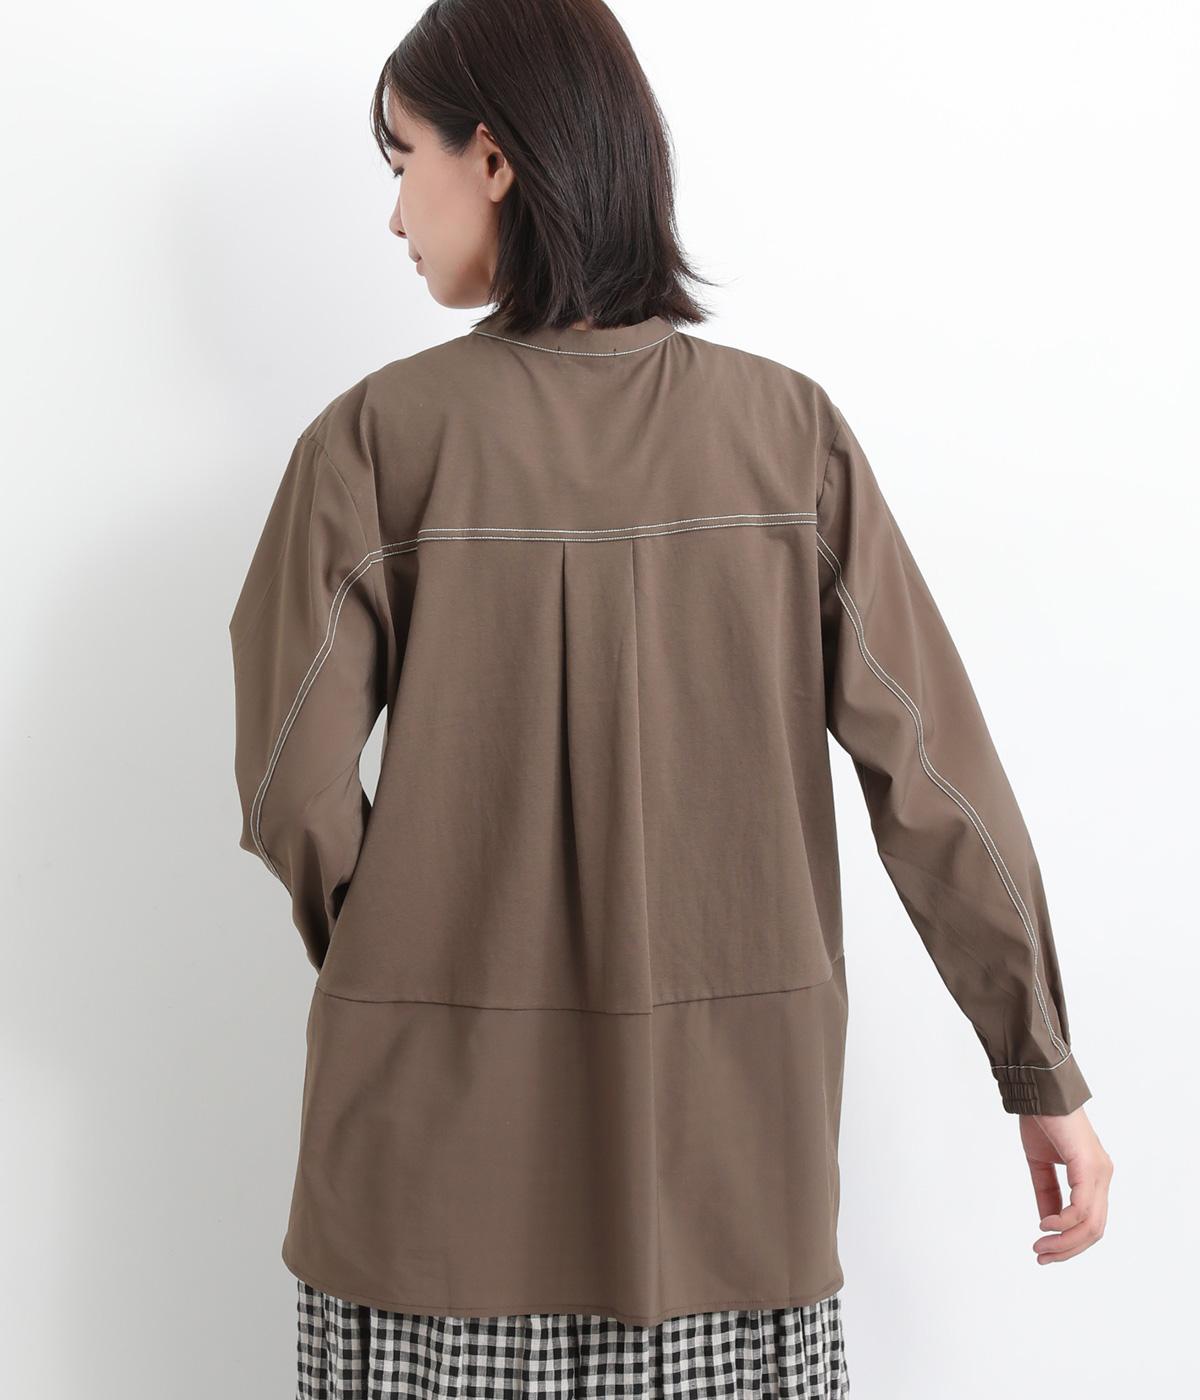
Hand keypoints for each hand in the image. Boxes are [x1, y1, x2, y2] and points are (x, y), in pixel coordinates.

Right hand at [1020, 1106, 1111, 1264]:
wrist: (1040, 1090)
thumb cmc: (1042, 1120)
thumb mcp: (1040, 1164)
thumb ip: (1047, 1193)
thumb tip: (1048, 1224)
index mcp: (1093, 1176)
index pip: (1090, 1222)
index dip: (1069, 1243)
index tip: (1043, 1252)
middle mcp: (1102, 1176)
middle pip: (1095, 1230)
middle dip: (1068, 1249)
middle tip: (1041, 1256)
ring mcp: (1098, 1172)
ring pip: (1091, 1224)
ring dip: (1065, 1241)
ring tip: (1041, 1245)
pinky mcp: (1088, 1165)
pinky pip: (1081, 1206)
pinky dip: (1063, 1221)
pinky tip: (1046, 1223)